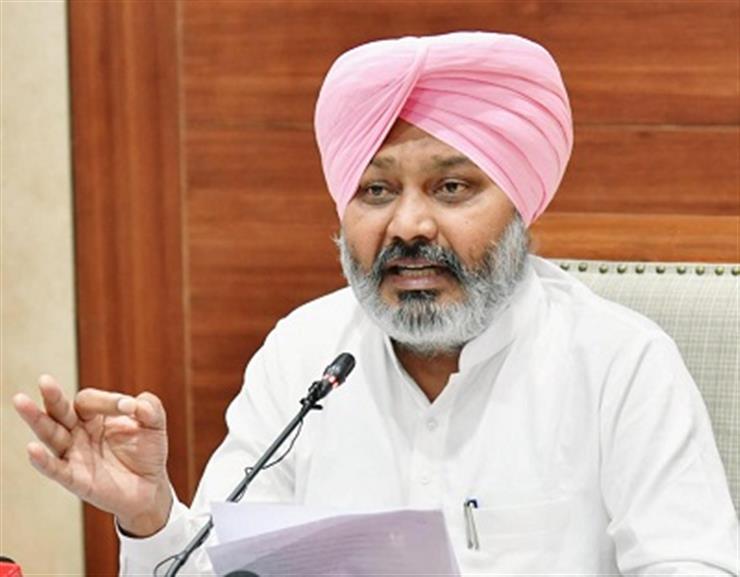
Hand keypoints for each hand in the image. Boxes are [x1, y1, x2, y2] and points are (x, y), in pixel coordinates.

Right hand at [13, 375, 172, 536]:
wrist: (150, 486)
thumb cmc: (147, 451)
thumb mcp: (154, 425)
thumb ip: (150, 408)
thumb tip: (137, 403)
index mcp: (95, 416)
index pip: (89, 400)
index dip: (108, 401)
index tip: (130, 407)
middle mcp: (79, 432)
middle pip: (61, 411)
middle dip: (53, 397)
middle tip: (44, 380)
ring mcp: (74, 454)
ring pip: (51, 434)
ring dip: (37, 419)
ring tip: (21, 401)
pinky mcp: (74, 478)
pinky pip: (54, 468)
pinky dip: (42, 460)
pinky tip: (32, 448)